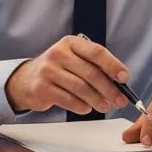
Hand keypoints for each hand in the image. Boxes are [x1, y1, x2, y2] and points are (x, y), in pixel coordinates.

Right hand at [4, 35, 130, 114]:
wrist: (26, 80)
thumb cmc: (59, 70)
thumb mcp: (74, 60)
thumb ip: (95, 66)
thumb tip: (120, 83)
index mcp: (71, 43)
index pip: (96, 52)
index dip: (113, 65)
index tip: (125, 78)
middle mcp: (58, 53)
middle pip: (91, 73)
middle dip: (109, 89)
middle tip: (120, 100)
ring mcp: (48, 70)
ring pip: (81, 88)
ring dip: (97, 100)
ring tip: (105, 106)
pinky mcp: (42, 88)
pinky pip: (68, 100)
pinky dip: (82, 106)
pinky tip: (87, 108)